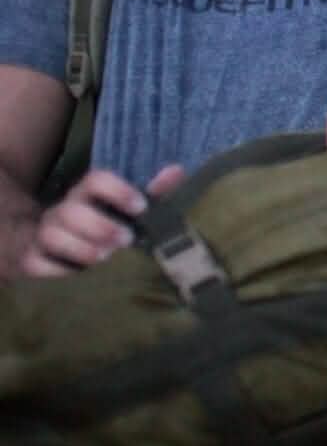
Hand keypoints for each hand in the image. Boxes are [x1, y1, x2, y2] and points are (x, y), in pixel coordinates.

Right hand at [21, 163, 184, 277]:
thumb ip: (152, 191)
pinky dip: (56, 270)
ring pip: (51, 234)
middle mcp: (62, 209)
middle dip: (100, 226)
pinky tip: (77, 275)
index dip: (118, 191)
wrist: (41, 239)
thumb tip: (178, 170)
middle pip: (72, 210)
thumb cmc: (96, 221)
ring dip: (80, 247)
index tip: (140, 207)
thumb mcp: (122, 206)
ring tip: (104, 257)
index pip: (96, 179)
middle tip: (125, 240)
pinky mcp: (29, 258)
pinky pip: (35, 263)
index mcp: (86, 193)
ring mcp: (43, 234)